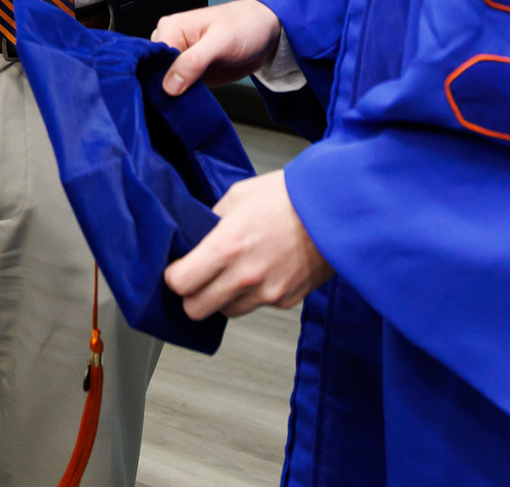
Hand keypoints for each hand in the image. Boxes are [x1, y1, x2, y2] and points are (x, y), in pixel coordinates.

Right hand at [152, 0, 284, 96]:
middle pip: (155, 74)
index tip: (165, 99)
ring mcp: (181, 61)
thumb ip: (194, 61)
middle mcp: (171, 44)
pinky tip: (188, 107)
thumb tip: (169, 85)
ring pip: (166, 85)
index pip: (152, 60)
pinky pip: (181, 91)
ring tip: (183, 108)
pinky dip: (184, 100)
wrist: (267, 32)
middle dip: (164, 92)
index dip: (157, 81)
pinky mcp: (191, 74)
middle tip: (174, 107)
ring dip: (174, 98)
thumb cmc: (245, 26)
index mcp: (170, 29)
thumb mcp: (221, 41)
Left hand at [163, 171, 331, 319]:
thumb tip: (195, 237)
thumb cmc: (290, 196)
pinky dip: (252, 296)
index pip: (180, 283)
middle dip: (192, 295)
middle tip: (197, 279)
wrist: (336, 209)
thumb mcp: (239, 196)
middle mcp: (245, 276)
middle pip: (197, 309)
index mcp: (228, 246)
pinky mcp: (286, 300)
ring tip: (232, 274)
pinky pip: (257, 306)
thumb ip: (212, 221)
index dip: (173, 276)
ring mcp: (267, 293)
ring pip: (226, 312)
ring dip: (222, 298)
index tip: (176, 269)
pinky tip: (261, 271)